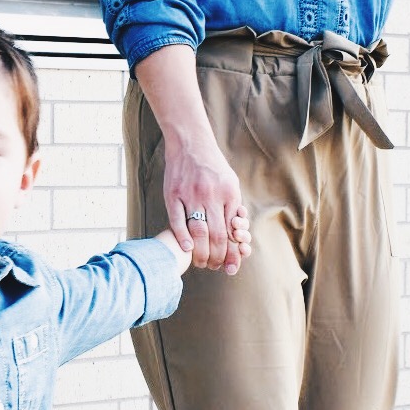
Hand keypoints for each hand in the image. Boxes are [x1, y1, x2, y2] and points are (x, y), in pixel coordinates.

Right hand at [163, 135, 248, 273]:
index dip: (231, 251)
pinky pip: (177, 220)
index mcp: (228, 194)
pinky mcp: (173, 194)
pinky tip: (187, 248)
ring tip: (200, 262)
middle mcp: (211, 195)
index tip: (229, 264)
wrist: (190, 143)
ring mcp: (190, 195)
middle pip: (216, 235)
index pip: (231, 231)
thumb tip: (236, 232)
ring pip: (198, 231)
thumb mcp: (230, 183)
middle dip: (216, 257)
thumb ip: (233, 206)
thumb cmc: (212, 166)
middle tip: (213, 266)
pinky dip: (182, 236)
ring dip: (200, 252)